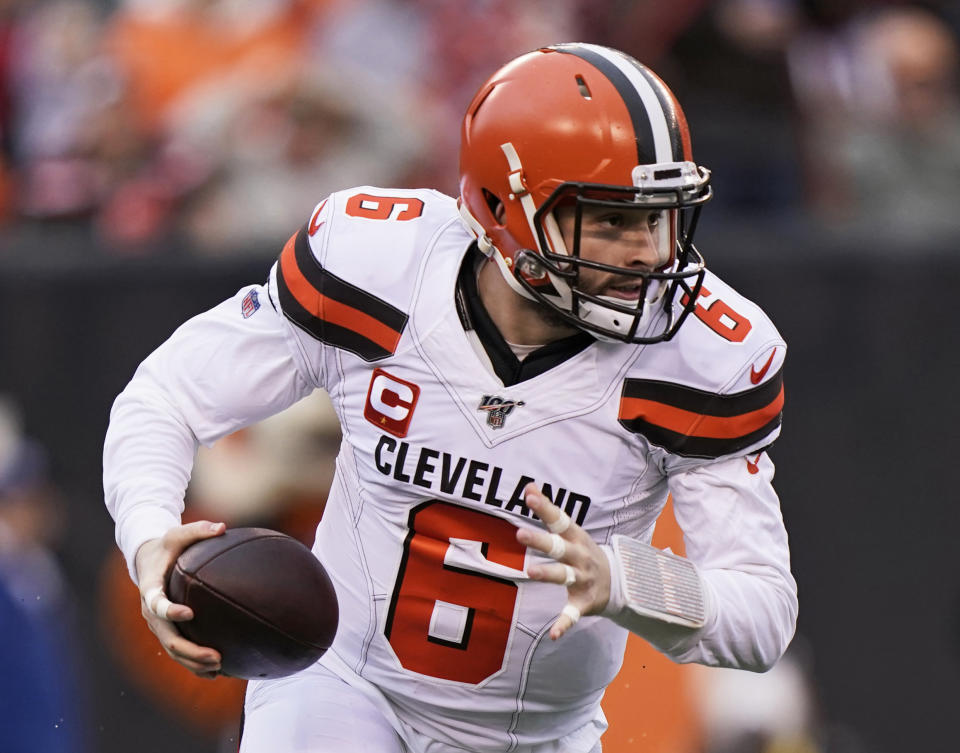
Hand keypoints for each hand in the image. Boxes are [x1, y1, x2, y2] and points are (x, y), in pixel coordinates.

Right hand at [134, 520, 225, 677]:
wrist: (147, 560)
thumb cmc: (167, 546)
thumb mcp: (178, 533)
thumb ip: (198, 530)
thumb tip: (222, 527)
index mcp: (151, 588)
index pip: (156, 603)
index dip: (170, 610)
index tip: (189, 613)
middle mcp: (151, 612)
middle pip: (168, 637)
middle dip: (190, 650)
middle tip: (216, 656)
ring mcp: (158, 625)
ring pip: (173, 650)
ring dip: (194, 662)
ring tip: (220, 668)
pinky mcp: (166, 630)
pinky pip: (178, 652)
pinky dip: (194, 664)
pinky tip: (217, 672)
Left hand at [515, 483, 610, 639]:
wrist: (619, 582)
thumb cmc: (583, 551)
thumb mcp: (571, 529)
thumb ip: (549, 510)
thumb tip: (529, 486)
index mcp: (576, 538)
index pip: (559, 519)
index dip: (545, 508)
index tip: (529, 496)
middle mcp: (580, 557)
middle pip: (559, 547)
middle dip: (541, 541)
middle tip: (520, 533)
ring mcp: (583, 580)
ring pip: (564, 576)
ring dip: (548, 574)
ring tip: (529, 571)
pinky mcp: (584, 603)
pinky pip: (572, 614)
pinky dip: (563, 624)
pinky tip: (552, 635)